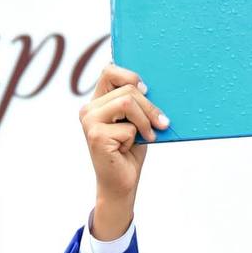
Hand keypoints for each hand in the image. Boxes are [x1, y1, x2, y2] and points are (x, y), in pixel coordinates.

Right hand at [79, 64, 169, 238]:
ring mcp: (89, 121)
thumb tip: (152, 86)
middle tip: (162, 123)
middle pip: (127, 89)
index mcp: (97, 102)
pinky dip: (137, 138)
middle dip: (150, 107)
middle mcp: (89, 109)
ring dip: (146, 121)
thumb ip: (136, 103)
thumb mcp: (136, 121)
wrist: (122, 182)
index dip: (130, 76)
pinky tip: (128, 148)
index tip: (146, 90)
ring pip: (127, 102)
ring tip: (149, 135)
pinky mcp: (96, 135)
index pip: (109, 71)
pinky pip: (129, 127)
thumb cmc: (130, 150)